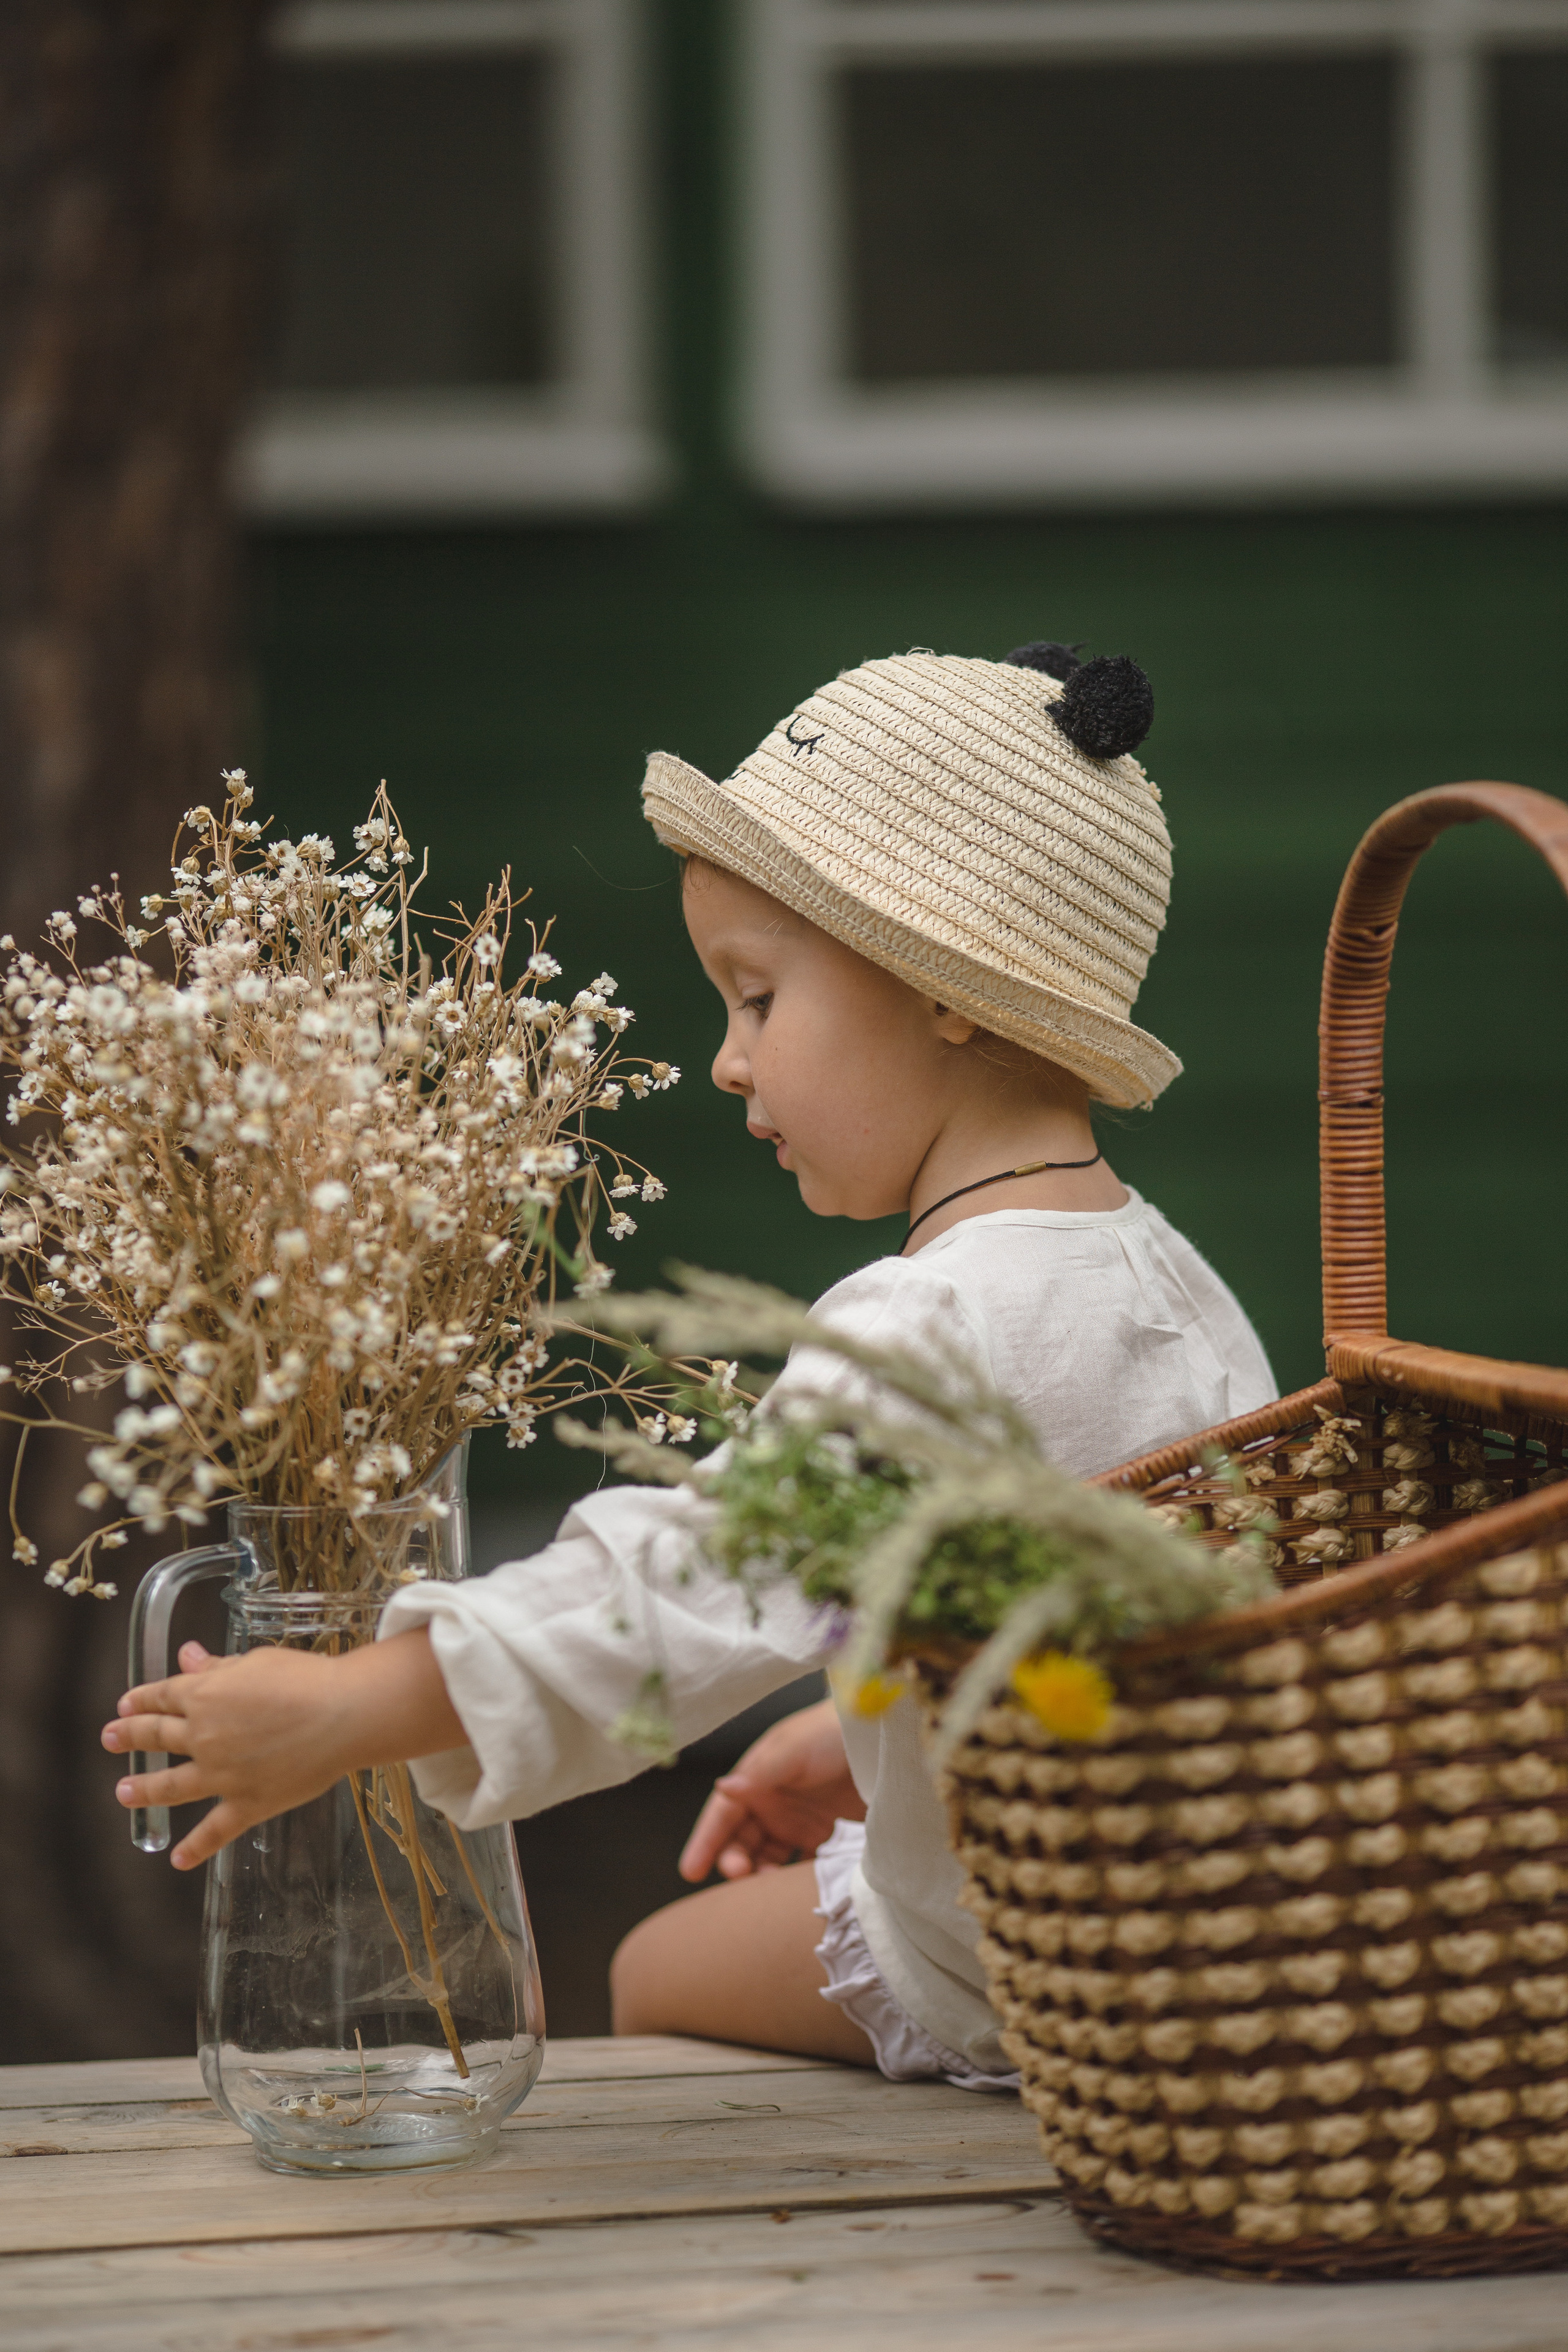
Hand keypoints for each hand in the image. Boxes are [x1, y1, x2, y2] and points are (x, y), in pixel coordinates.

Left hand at [102, 1628, 465, 1870]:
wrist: (344, 1715)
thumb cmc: (306, 1679)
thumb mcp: (257, 1662)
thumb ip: (218, 1666)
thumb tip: (187, 1656)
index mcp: (205, 1696)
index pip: (163, 1696)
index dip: (141, 1700)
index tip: (125, 1705)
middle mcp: (204, 1737)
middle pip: (158, 1737)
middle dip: (130, 1737)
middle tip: (110, 1739)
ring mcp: (223, 1775)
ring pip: (172, 1786)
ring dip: (145, 1790)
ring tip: (124, 1794)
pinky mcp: (248, 1803)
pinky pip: (216, 1830)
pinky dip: (196, 1847)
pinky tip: (178, 1859)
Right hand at [679, 1696, 863, 1883]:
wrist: (883, 1739)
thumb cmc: (833, 1732)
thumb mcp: (793, 1749)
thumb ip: (761, 1772)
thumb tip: (723, 1788)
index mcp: (758, 1780)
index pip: (723, 1816)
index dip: (705, 1843)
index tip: (690, 1871)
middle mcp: (774, 1804)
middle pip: (742, 1843)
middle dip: (735, 1863)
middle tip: (741, 1876)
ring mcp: (801, 1823)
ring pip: (770, 1860)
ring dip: (763, 1877)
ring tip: (769, 1888)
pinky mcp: (829, 1838)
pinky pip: (806, 1867)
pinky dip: (797, 1880)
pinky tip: (798, 1889)